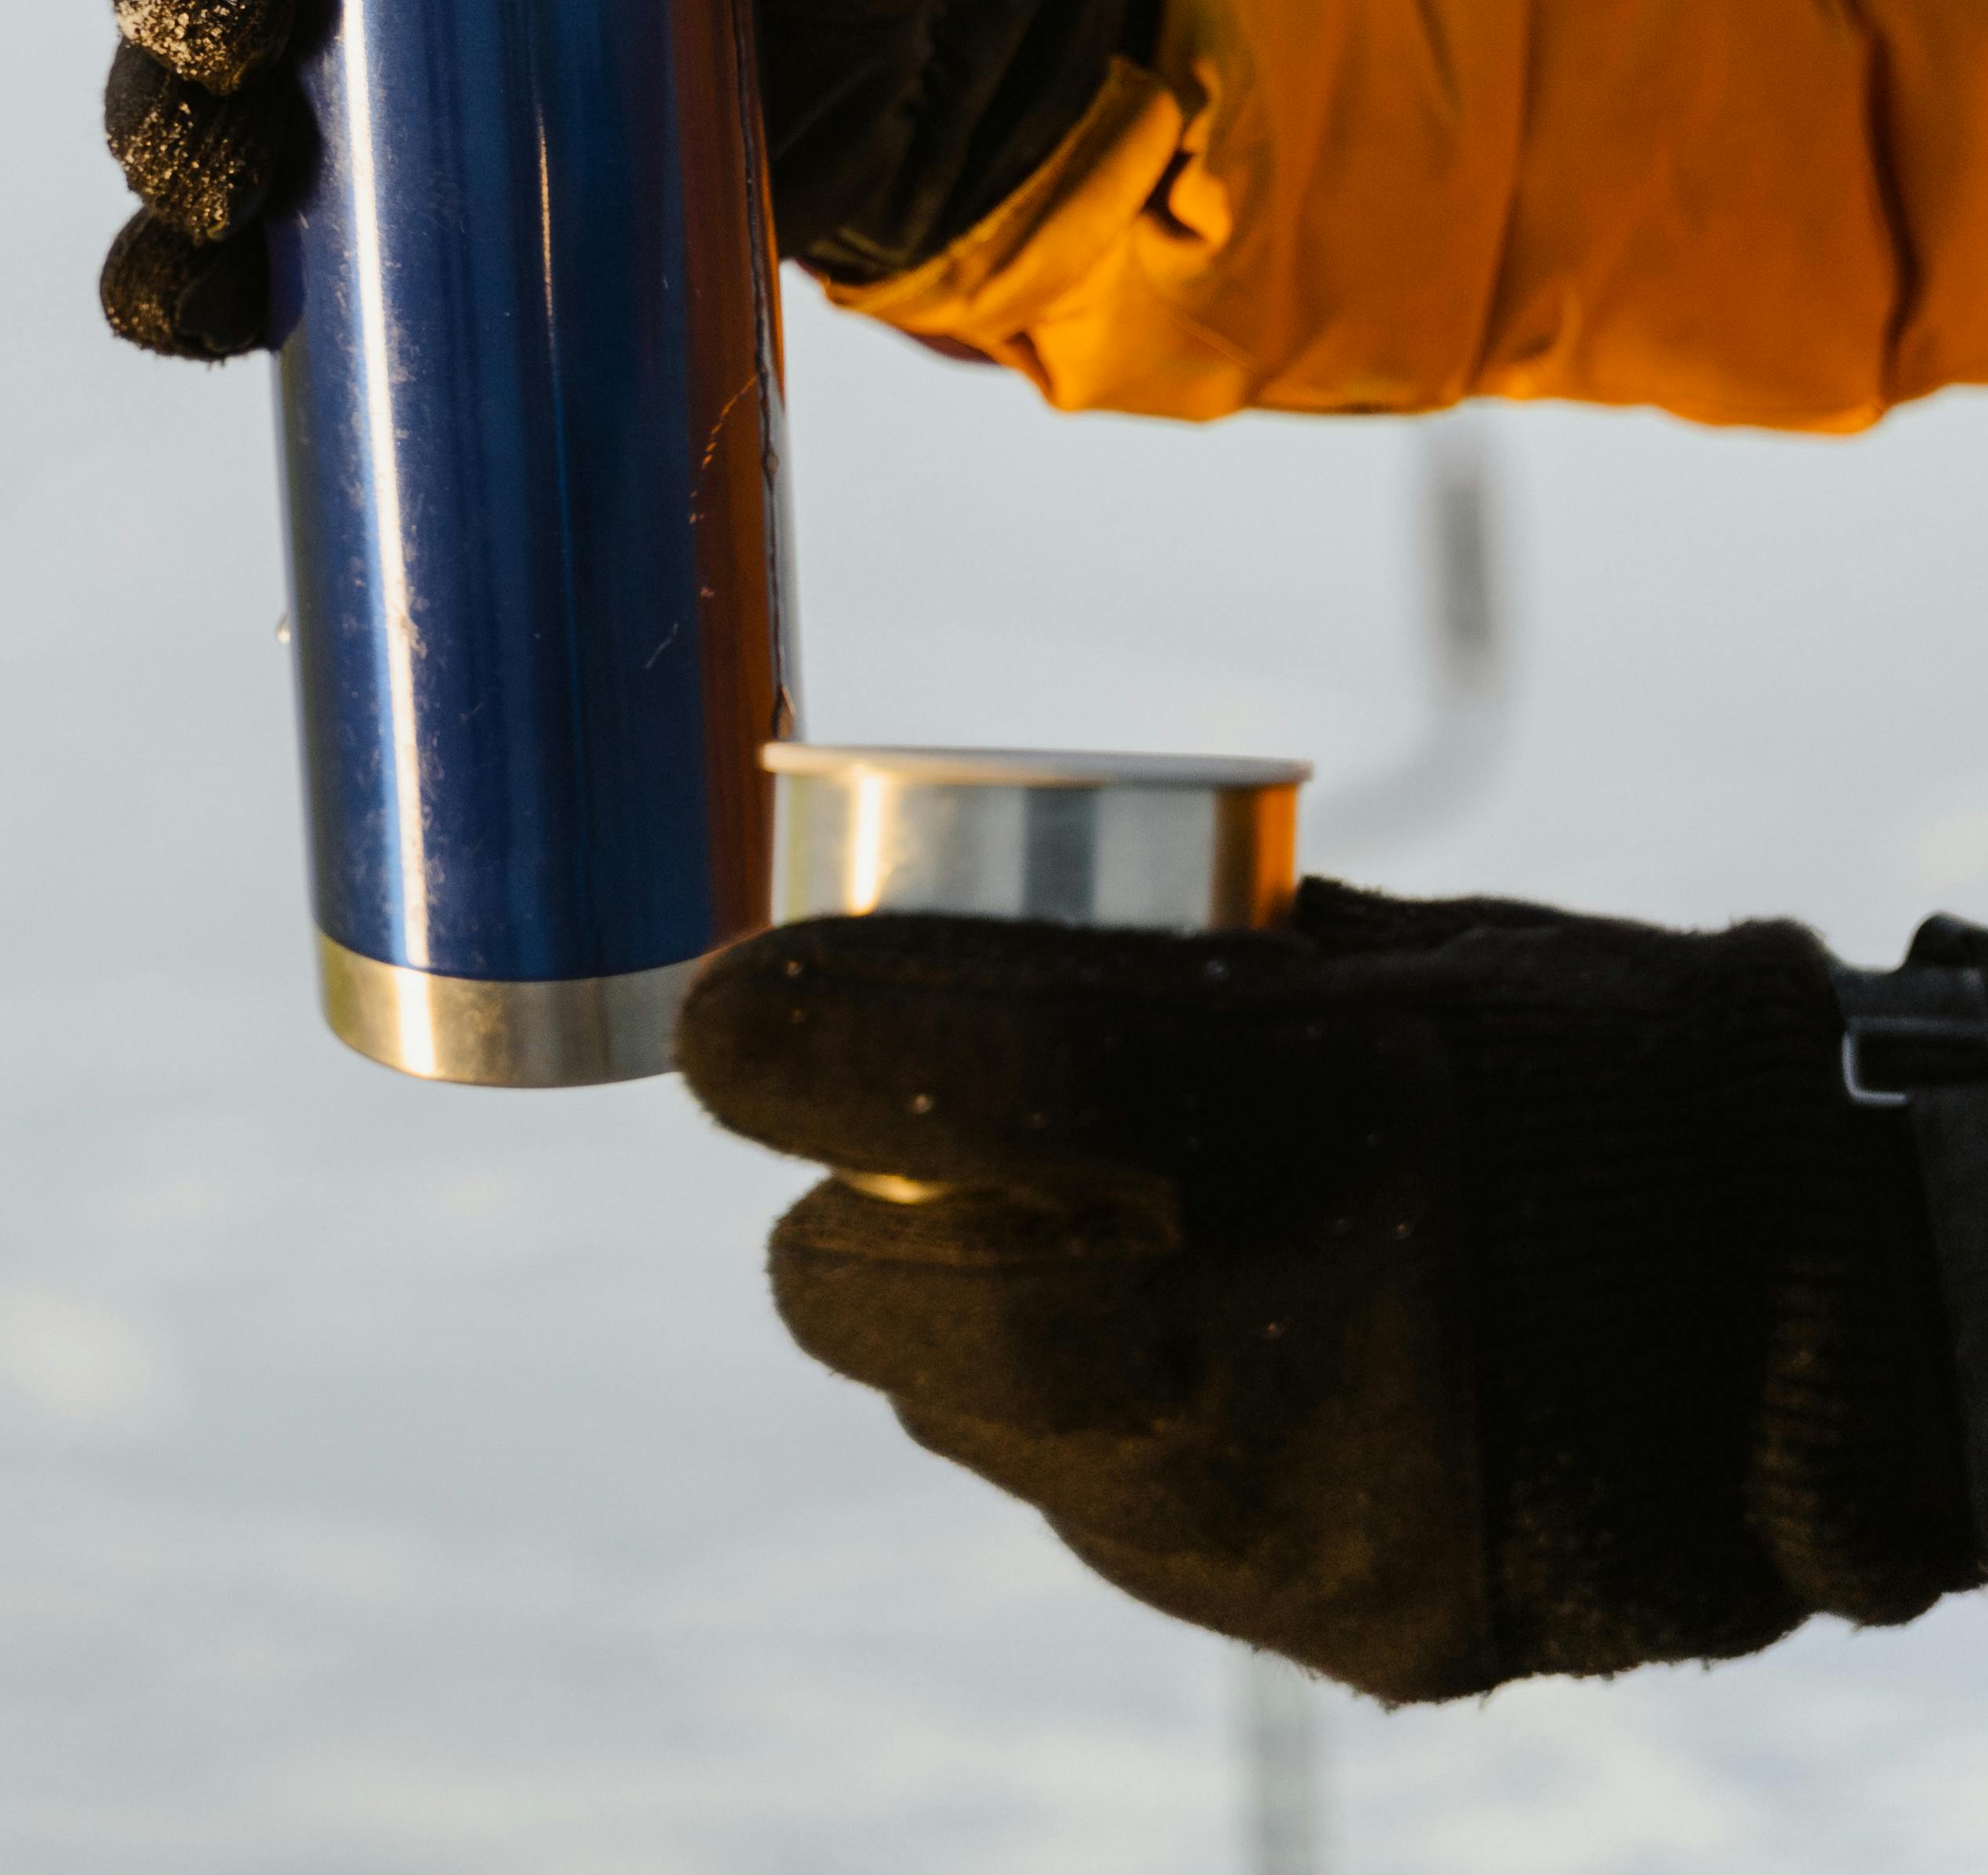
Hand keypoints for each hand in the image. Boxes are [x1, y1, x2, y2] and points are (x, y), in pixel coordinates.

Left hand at [677, 883, 1978, 1700]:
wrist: (1829, 1334)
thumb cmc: (1605, 1078)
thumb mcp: (1408, 959)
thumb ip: (1185, 973)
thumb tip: (945, 930)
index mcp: (1334, 1113)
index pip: (984, 1074)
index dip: (806, 1038)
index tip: (724, 1017)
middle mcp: (1311, 1325)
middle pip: (937, 1300)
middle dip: (825, 1238)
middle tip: (817, 1176)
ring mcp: (1320, 1506)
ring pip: (1001, 1433)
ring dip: (938, 1343)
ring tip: (986, 1254)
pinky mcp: (1340, 1624)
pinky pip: (1113, 1529)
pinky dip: (1075, 1439)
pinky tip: (1131, 1368)